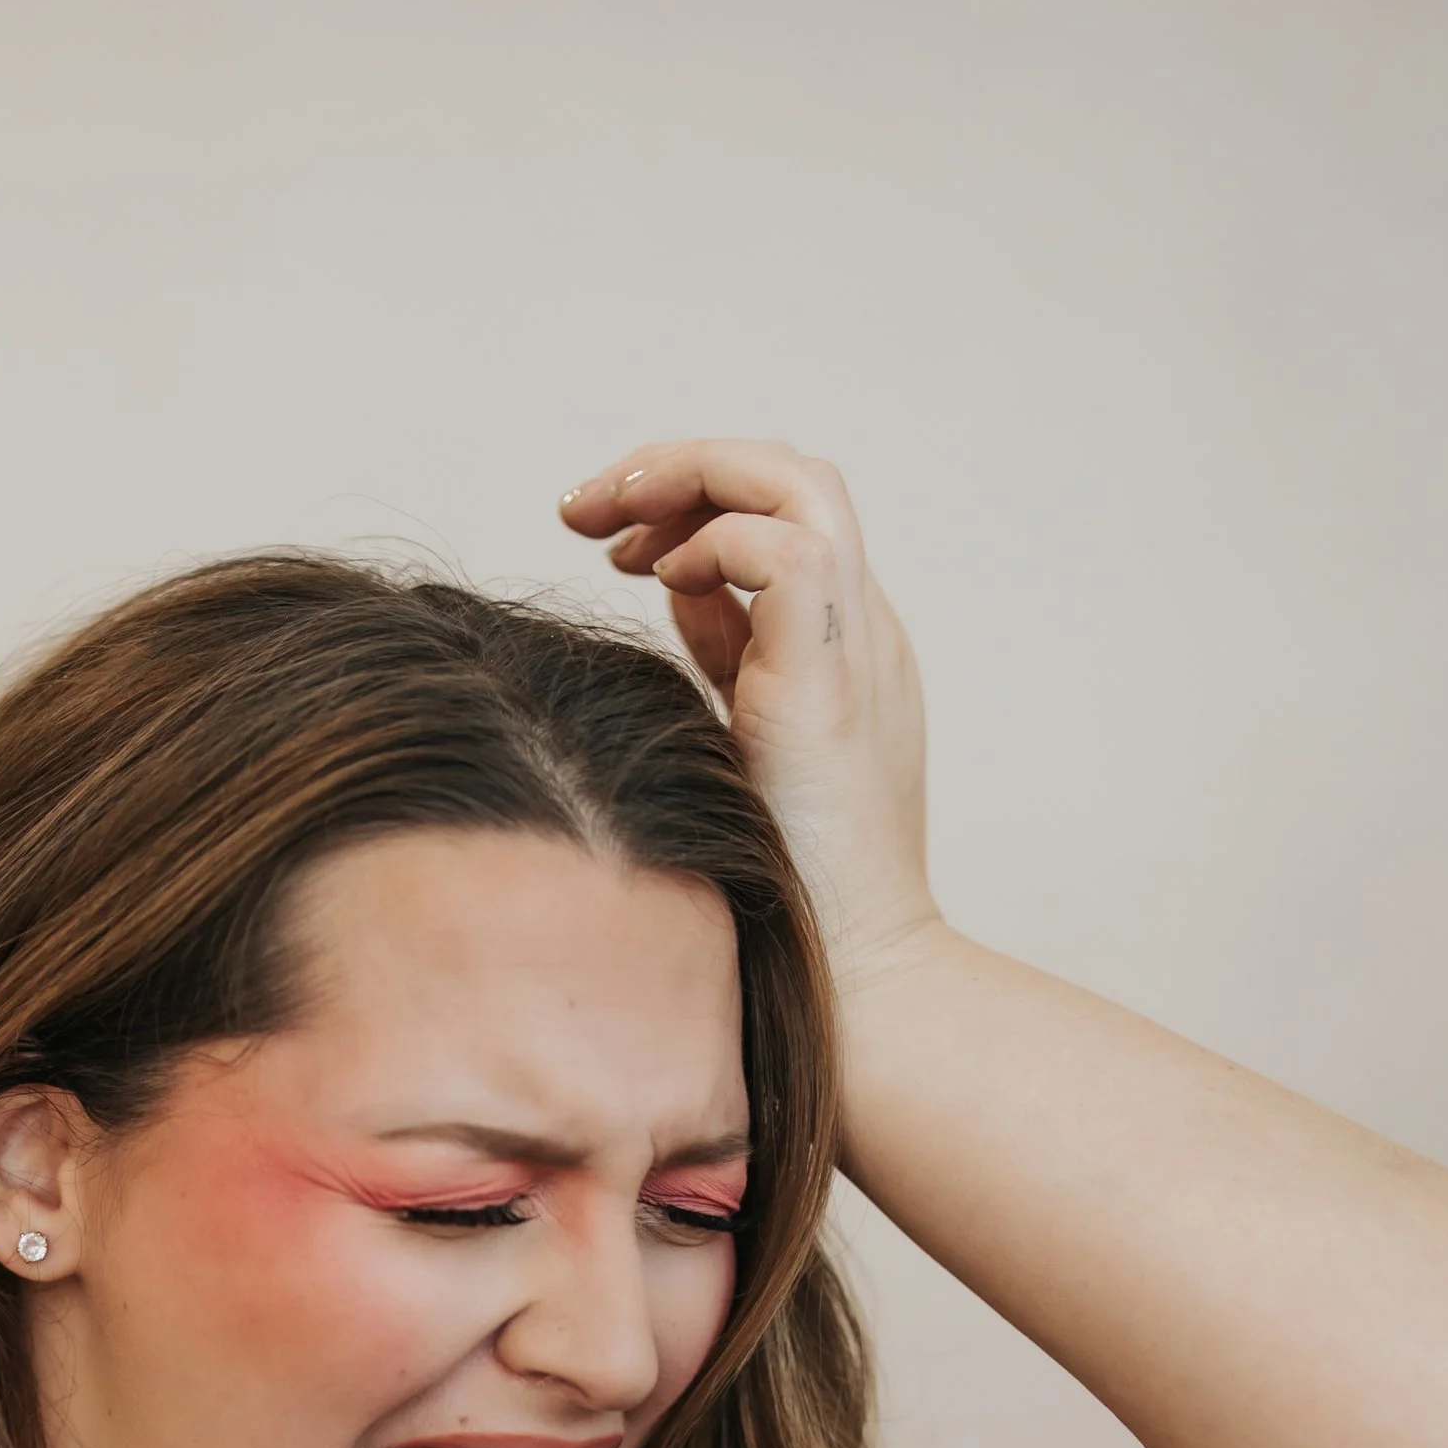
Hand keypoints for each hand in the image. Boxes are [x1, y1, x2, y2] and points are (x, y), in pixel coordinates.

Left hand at [560, 438, 939, 988]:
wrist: (859, 981)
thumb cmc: (791, 898)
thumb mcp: (748, 750)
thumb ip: (724, 663)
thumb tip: (675, 588)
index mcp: (844, 651)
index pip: (781, 522)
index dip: (693, 508)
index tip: (610, 544)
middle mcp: (864, 633)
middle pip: (793, 476)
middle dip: (681, 467)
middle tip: (584, 505)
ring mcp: (858, 651)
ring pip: (797, 483)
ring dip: (689, 479)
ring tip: (605, 522)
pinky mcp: (828, 684)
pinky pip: (785, 553)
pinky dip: (714, 546)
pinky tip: (656, 583)